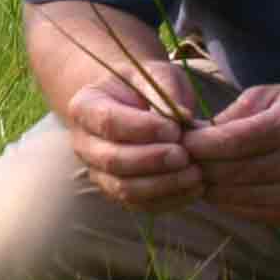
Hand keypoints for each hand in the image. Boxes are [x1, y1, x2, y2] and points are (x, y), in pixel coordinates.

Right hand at [59, 61, 206, 211]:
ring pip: (124, 189)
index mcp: (85, 107)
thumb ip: (166, 90)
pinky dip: (168, 200)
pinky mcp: (117, 193)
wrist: (133, 106)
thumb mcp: (154, 73)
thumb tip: (184, 119)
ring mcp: (98, 172)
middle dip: (152, 160)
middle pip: (112, 160)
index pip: (108, 122)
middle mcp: (84, 143)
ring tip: (195, 174)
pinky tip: (193, 188)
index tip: (175, 129)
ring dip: (162, 185)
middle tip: (185, 155)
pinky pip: (140, 205)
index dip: (142, 129)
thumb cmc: (144, 86)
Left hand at [179, 84, 279, 224]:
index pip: (229, 143)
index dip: (197, 144)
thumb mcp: (276, 94)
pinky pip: (249, 213)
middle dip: (197, 166)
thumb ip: (236, 113)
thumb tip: (197, 133)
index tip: (179, 140)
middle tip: (178, 158)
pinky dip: (227, 202)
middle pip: (228, 173)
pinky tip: (219, 188)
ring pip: (234, 197)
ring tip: (195, 172)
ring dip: (208, 186)